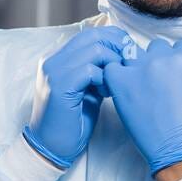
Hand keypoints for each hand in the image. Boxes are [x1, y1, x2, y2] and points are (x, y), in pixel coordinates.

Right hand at [23, 26, 132, 167]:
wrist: (51, 147)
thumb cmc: (73, 120)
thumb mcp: (87, 89)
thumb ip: (97, 70)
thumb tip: (123, 55)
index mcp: (58, 57)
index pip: (91, 33)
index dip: (115, 39)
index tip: (130, 55)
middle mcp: (53, 59)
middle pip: (94, 36)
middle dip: (119, 47)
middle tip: (131, 66)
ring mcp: (54, 71)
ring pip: (95, 50)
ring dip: (113, 64)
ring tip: (117, 83)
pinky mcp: (59, 86)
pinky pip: (90, 70)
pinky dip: (105, 79)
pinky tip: (107, 94)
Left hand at [103, 38, 181, 176]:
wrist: (181, 149)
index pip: (180, 45)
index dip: (178, 58)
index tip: (174, 72)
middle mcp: (161, 59)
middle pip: (156, 48)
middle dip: (157, 60)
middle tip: (157, 81)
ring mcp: (139, 70)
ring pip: (132, 53)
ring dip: (135, 65)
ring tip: (138, 84)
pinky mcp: (121, 84)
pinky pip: (111, 68)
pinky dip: (114, 74)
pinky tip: (121, 88)